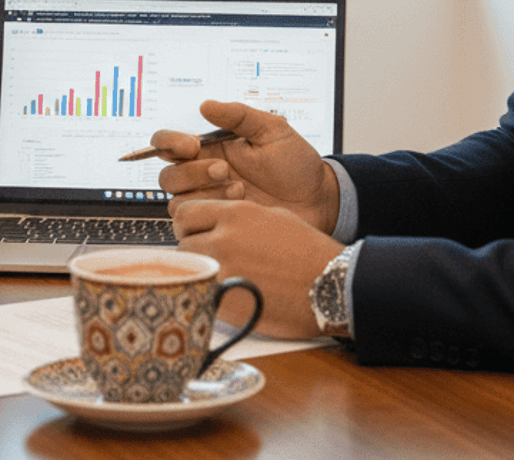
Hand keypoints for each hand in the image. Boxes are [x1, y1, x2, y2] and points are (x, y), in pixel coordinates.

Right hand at [154, 100, 339, 233]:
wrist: (316, 200)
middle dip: (193, 172)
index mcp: (210, 148)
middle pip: (167, 176)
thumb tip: (206, 105)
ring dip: (206, 194)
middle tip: (225, 169)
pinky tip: (241, 204)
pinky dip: (213, 211)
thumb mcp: (272, 131)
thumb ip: (239, 115)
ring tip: (240, 189)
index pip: (167, 143)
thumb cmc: (296, 164)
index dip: (168, 142)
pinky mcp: (217, 224)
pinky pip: (195, 223)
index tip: (191, 144)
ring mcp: (210, 202)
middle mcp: (203, 175)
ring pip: (177, 201)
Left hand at [174, 199, 341, 338]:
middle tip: (211, 260)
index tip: (196, 234)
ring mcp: (223, 271)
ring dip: (201, 274)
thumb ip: (238, 219)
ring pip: (190, 270)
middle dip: (193, 252)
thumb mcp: (273, 218)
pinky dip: (212, 296)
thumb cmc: (309, 252)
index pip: (185, 213)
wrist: (331, 285)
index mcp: (235, 214)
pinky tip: (232, 296)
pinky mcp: (227, 301)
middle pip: (182, 244)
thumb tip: (215, 226)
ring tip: (223, 279)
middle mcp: (223, 239)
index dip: (189, 226)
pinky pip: (204, 295)